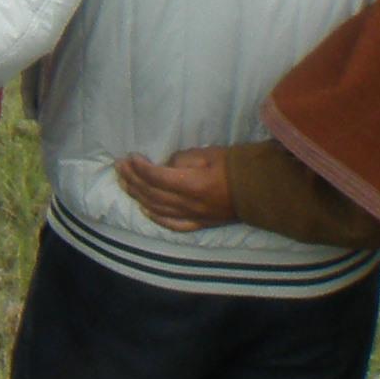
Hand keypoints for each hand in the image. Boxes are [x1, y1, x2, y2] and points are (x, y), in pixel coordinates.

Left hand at [117, 148, 236, 232]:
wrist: (260, 190)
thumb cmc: (234, 167)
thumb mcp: (207, 154)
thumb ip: (182, 159)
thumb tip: (164, 166)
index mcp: (193, 185)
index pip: (157, 177)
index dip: (140, 167)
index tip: (130, 157)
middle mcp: (191, 204)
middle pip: (153, 193)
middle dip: (132, 179)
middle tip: (119, 166)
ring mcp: (195, 217)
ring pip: (158, 208)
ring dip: (138, 195)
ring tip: (124, 182)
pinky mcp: (201, 224)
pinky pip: (174, 224)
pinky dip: (156, 218)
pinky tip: (144, 209)